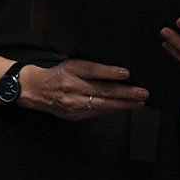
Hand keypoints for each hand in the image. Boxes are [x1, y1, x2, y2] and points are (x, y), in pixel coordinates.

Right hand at [20, 58, 147, 119]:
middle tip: (142, 92)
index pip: (93, 70)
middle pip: (102, 90)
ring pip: (103, 105)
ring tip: (140, 102)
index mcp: (72, 70)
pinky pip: (98, 112)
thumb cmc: (61, 74)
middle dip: (125, 93)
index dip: (109, 72)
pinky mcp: (75, 115)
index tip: (126, 73)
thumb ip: (92, 66)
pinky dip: (114, 109)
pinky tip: (126, 107)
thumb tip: (119, 70)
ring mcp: (73, 103)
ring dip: (124, 104)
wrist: (37, 91)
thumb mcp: (73, 63)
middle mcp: (72, 87)